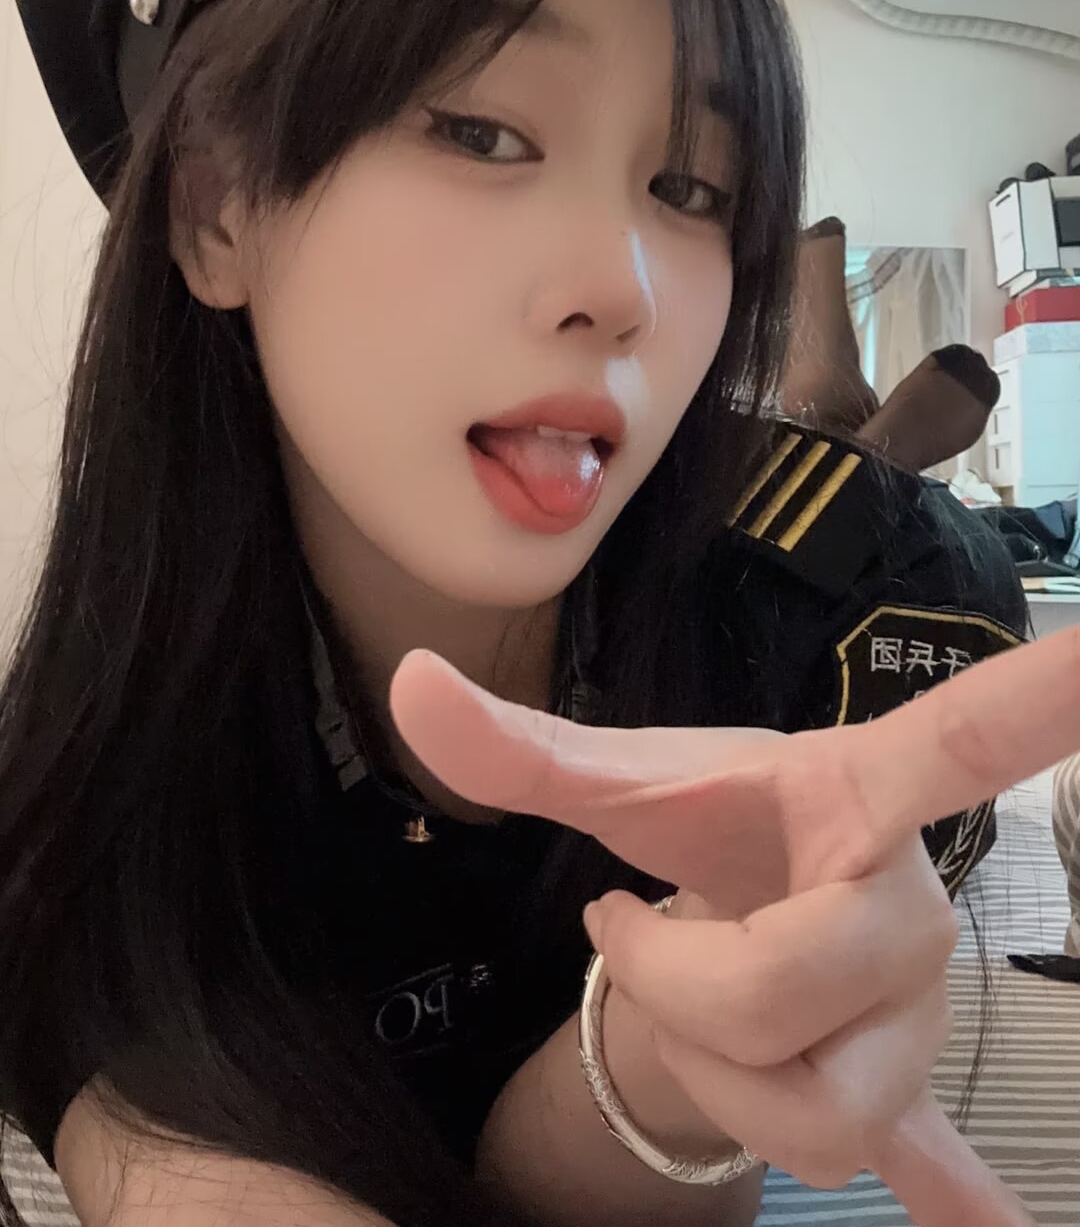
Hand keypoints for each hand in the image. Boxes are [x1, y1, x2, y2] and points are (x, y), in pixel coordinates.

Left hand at [390, 626, 1079, 1226]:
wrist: (741, 896)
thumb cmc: (702, 829)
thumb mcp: (614, 783)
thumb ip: (513, 743)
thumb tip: (407, 683)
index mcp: (854, 802)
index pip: (954, 744)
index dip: (1037, 702)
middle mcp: (910, 911)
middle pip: (788, 992)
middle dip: (674, 984)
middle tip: (639, 933)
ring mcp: (907, 1018)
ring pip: (808, 1107)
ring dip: (705, 1072)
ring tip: (692, 1007)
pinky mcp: (897, 1094)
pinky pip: (941, 1164)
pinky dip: (964, 1204)